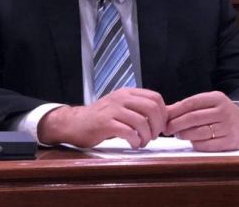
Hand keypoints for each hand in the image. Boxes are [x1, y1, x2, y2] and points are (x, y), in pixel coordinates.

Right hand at [37, 88, 166, 148]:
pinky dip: (135, 141)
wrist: (75, 123)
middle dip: (157, 125)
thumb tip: (163, 116)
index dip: (163, 114)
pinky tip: (133, 144)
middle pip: (151, 108)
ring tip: (142, 142)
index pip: (155, 97)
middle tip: (154, 136)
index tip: (161, 126)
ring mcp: (112, 109)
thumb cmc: (100, 118)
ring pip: (141, 121)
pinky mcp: (105, 123)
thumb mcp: (120, 106)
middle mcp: (121, 98)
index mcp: (127, 92)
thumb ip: (138, 108)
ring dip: (146, 136)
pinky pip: (128, 132)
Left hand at [165, 91, 238, 151]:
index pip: (191, 103)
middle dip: (177, 124)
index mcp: (216, 98)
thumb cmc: (218, 112)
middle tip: (167, 129)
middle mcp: (224, 111)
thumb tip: (165, 112)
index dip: (175, 111)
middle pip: (194, 118)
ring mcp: (228, 127)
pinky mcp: (231, 142)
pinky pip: (208, 145)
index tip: (164, 117)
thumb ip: (187, 106)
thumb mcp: (206, 103)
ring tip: (178, 135)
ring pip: (200, 132)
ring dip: (184, 135)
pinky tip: (191, 141)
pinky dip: (196, 144)